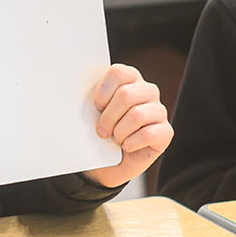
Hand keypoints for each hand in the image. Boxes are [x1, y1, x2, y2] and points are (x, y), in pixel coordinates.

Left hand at [82, 64, 172, 187]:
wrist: (108, 164)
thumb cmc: (99, 132)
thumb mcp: (90, 113)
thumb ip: (87, 100)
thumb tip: (69, 93)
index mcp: (129, 79)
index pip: (118, 72)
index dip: (103, 91)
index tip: (96, 106)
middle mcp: (148, 91)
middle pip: (126, 95)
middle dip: (108, 117)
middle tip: (101, 131)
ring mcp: (159, 110)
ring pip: (137, 115)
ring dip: (119, 132)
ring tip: (115, 139)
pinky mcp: (166, 131)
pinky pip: (148, 134)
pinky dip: (131, 143)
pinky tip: (126, 146)